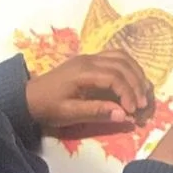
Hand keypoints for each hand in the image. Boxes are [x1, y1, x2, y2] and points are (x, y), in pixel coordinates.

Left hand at [26, 53, 153, 138]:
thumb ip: (96, 112)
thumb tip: (123, 115)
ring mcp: (90, 57)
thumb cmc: (47, 107)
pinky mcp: (91, 60)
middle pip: (122, 65)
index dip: (128, 93)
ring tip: (143, 92)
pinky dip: (129, 67)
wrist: (29, 97)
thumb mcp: (69, 114)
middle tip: (143, 105)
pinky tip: (133, 80)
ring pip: (122, 57)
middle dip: (137, 85)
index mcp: (83, 72)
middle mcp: (89, 59)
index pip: (115, 77)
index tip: (134, 111)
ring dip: (136, 73)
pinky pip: (116, 56)